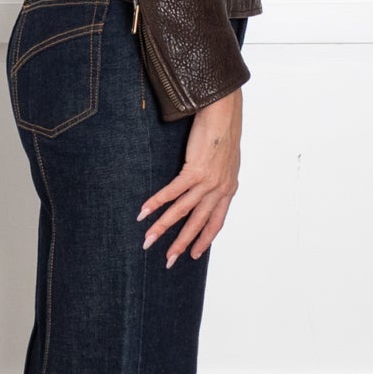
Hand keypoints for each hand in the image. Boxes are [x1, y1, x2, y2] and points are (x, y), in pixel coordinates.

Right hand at [135, 88, 241, 264]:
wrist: (224, 112)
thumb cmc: (223, 130)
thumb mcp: (226, 159)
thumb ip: (218, 175)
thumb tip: (207, 183)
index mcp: (228, 188)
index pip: (216, 222)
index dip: (204, 239)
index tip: (193, 254)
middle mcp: (220, 189)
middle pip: (197, 223)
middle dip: (181, 243)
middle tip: (168, 260)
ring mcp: (208, 181)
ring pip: (182, 212)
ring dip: (163, 228)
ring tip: (148, 240)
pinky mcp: (196, 170)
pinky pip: (172, 192)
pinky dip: (157, 203)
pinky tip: (144, 213)